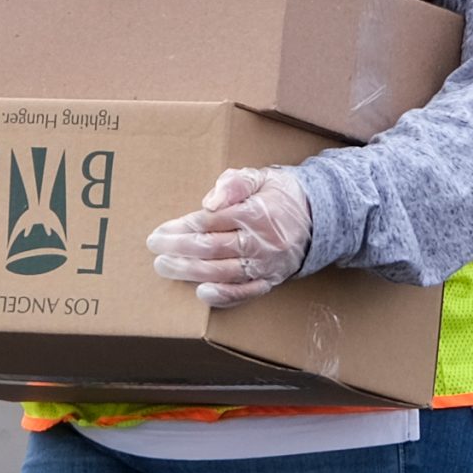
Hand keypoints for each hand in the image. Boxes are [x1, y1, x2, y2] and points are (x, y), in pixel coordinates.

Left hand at [146, 166, 312, 309]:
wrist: (318, 216)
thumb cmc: (279, 194)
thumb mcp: (259, 176)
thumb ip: (234, 183)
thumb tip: (209, 202)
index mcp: (257, 213)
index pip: (211, 222)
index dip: (182, 227)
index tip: (161, 230)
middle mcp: (262, 242)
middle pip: (211, 248)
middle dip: (178, 249)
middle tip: (155, 247)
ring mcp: (266, 265)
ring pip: (222, 272)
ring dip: (189, 271)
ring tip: (164, 266)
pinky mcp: (270, 280)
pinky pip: (245, 292)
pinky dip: (223, 295)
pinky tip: (202, 293)